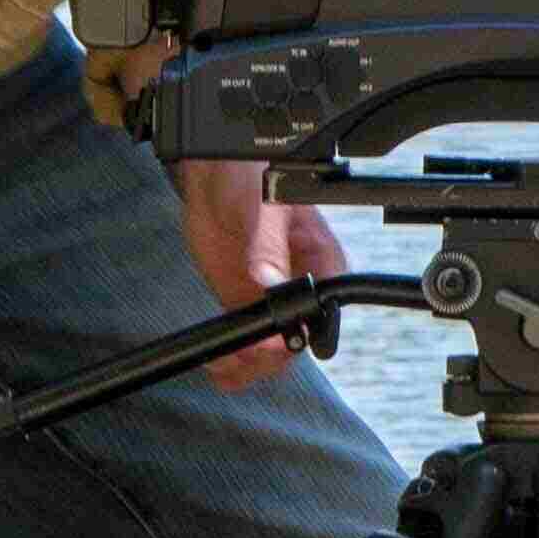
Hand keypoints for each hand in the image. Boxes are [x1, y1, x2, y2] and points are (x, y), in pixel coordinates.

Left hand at [174, 158, 349, 390]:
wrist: (215, 170)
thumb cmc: (254, 174)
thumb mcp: (267, 208)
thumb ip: (268, 247)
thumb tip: (269, 280)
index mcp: (322, 261)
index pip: (323, 310)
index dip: (301, 331)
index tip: (276, 342)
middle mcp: (299, 284)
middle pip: (295, 336)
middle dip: (271, 355)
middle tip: (244, 357)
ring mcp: (268, 295)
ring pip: (267, 344)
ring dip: (248, 363)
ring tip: (225, 367)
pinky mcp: (239, 298)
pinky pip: (241, 336)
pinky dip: (230, 355)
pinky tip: (219, 365)